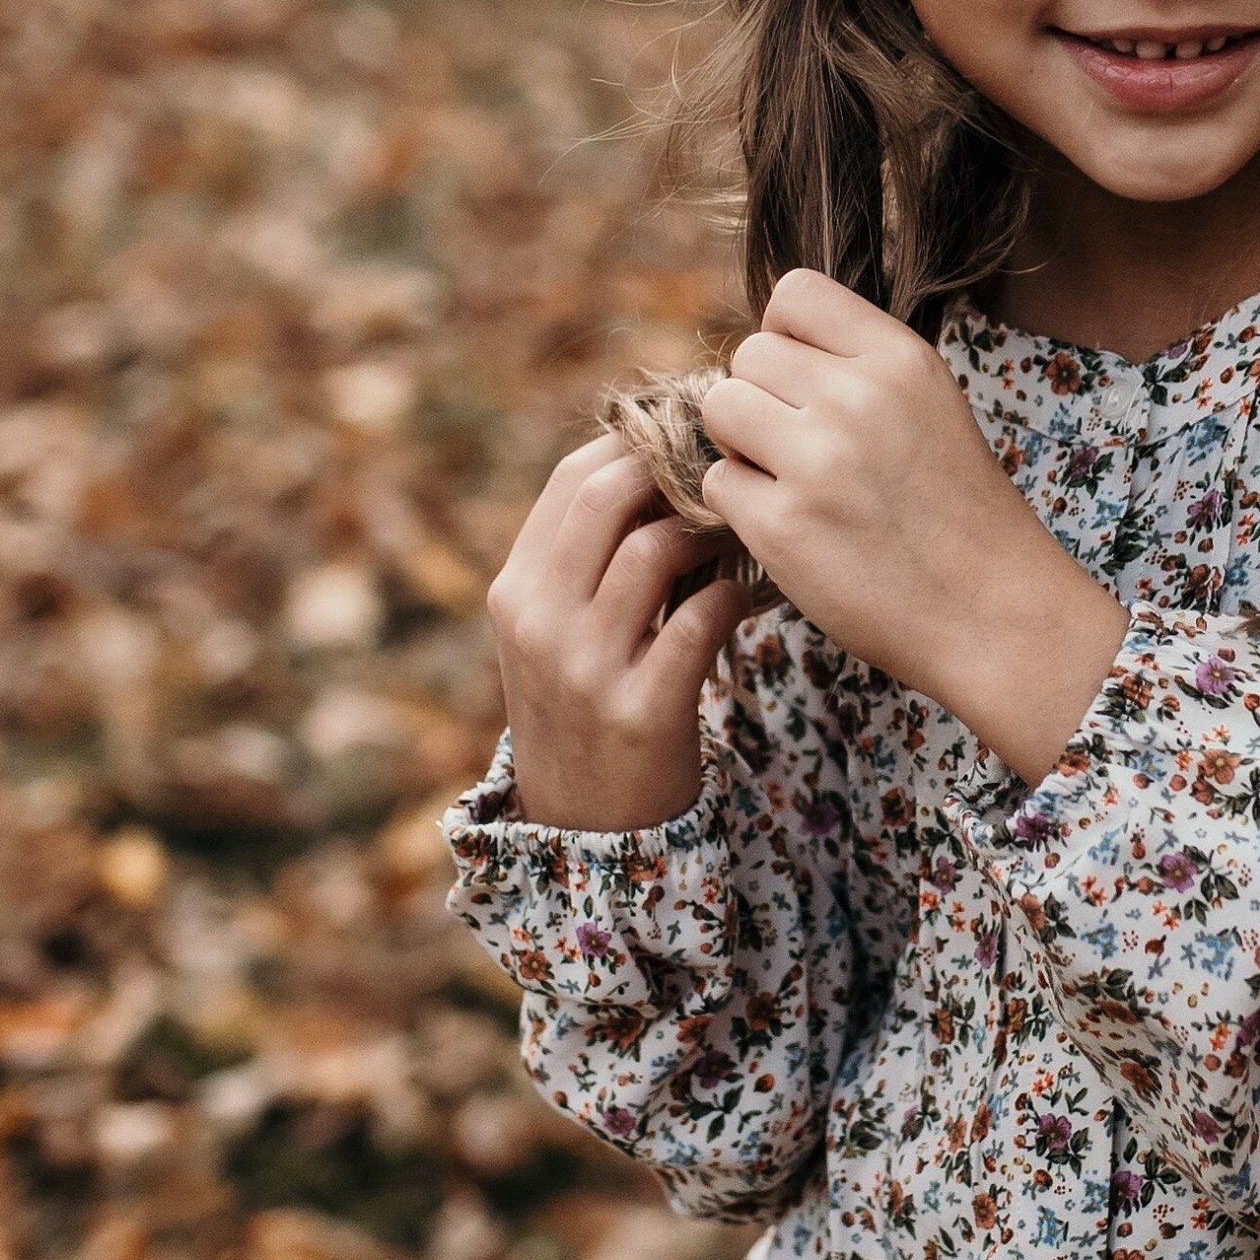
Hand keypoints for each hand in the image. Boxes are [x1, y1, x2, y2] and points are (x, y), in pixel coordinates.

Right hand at [488, 435, 772, 829]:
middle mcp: (540, 622)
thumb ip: (586, 554)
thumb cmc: (586, 702)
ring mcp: (586, 669)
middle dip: (675, 468)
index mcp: (516, 590)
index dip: (635, 441)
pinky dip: (734, 595)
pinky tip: (743, 596)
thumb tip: (659, 451)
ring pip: (657, 547)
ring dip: (712, 529)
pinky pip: (701, 620)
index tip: (687, 434)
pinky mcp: (640, 712)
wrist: (585, 825)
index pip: (572, 477)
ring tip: (738, 533)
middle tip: (725, 470)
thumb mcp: (556, 628)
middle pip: (608, 495)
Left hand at [699, 270, 1129, 784]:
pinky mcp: (783, 526)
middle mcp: (857, 396)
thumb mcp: (931, 403)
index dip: (784, 336)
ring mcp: (817, 460)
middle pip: (747, 354)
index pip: (795, 293)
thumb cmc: (956, 510)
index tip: (804, 381)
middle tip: (799, 447)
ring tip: (788, 479)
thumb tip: (767, 348)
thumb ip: (857, 365)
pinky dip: (742, 505)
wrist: (992, 612)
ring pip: (719, 407)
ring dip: (740, 444)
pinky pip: (717, 482)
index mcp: (900, 357)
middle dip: (761, 398)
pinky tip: (792, 527)